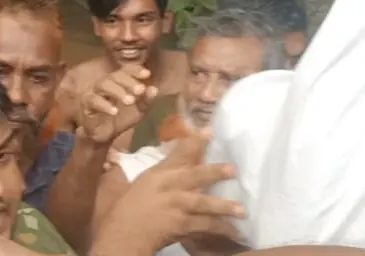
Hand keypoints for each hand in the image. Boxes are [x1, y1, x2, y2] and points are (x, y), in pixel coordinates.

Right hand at [79, 64, 156, 145]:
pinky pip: (93, 101)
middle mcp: (106, 84)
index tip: (147, 74)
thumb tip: (154, 89)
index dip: (135, 70)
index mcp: (119, 82)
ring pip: (103, 85)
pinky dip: (104, 105)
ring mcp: (94, 93)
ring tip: (130, 100)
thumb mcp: (138, 110)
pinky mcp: (87, 105)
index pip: (125, 70)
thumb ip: (146, 100)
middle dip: (128, 81)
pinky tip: (114, 111)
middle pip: (115, 76)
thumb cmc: (121, 118)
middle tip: (140, 90)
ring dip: (117, 91)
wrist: (105, 136)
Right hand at [94, 134, 242, 254]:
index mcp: (158, 174)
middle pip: (194, 176)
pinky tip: (234, 230)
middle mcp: (168, 187)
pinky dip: (219, 228)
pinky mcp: (180, 225)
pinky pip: (203, 226)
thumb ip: (162, 172)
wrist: (123, 234)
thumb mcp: (143, 183)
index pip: (178, 153)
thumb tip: (178, 161)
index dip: (194, 141)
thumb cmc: (129, 208)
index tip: (208, 130)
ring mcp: (175, 206)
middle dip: (213, 172)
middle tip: (232, 169)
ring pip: (202, 203)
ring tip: (241, 209)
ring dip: (223, 205)